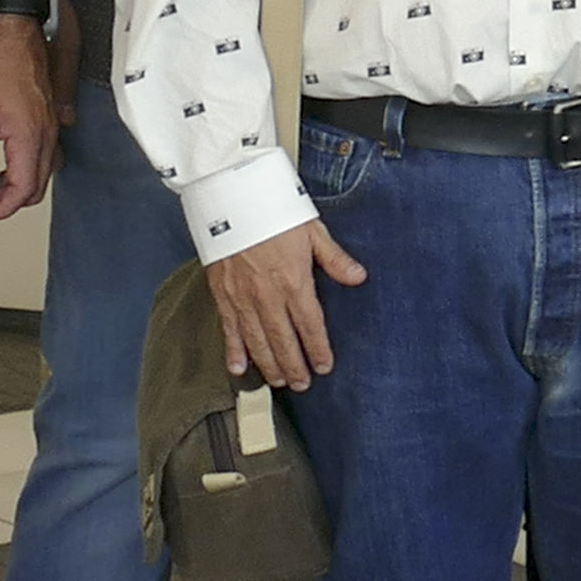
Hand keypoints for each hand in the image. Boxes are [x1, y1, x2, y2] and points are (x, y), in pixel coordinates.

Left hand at [0, 20, 58, 220]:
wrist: (17, 34)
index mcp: (29, 137)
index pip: (21, 189)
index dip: (2, 209)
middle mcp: (47, 136)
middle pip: (35, 187)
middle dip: (7, 200)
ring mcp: (51, 128)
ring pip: (42, 174)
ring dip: (16, 185)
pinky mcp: (49, 120)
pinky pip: (45, 157)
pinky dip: (25, 169)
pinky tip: (7, 161)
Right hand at [208, 214, 365, 389]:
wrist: (231, 195)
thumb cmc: (273, 209)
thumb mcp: (312, 230)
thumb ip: (334, 259)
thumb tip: (358, 277)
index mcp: (294, 280)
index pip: (310, 325)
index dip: (318, 349)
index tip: (324, 366)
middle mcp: (268, 295)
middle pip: (284, 340)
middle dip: (294, 366)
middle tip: (302, 384)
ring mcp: (243, 297)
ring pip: (257, 341)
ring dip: (269, 364)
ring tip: (279, 380)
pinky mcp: (222, 294)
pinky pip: (229, 330)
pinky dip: (234, 352)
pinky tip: (240, 368)